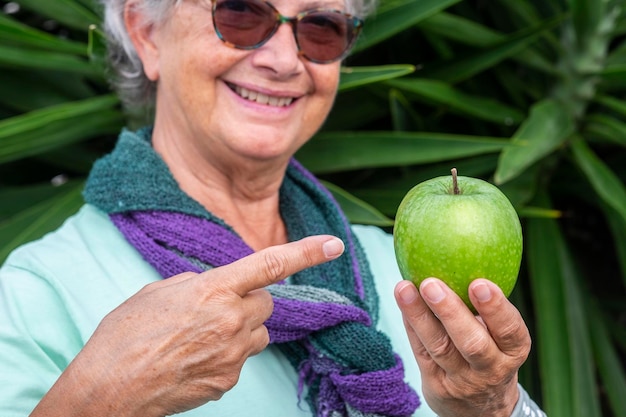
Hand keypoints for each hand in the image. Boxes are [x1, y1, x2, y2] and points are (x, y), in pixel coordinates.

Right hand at [31, 235, 344, 416]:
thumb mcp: (160, 291)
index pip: (270, 265)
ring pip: (259, 332)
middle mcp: (231, 321)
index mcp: (214, 290)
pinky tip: (195, 358)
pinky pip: (242, 359)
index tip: (334, 244)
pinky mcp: (229, 381)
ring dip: (241, 328)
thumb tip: (220, 287)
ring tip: (201, 336)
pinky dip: (227, 355)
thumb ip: (201, 284)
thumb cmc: (125, 335)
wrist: (109, 388)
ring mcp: (233, 355)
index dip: (306, 253)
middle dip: (250, 301)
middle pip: (267, 302)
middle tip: (217, 308)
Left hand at [394, 278, 530, 416]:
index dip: (496, 308)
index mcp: (513, 350)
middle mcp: (491, 368)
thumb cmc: (490, 352)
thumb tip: (459, 252)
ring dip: (419, 316)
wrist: (482, 408)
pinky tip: (403, 301)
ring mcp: (462, 380)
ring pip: (439, 347)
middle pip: (472, 343)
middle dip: (450, 312)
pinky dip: (411, 324)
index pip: (510, 331)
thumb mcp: (500, 336)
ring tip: (404, 288)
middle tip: (431, 284)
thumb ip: (485, 306)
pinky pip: (421, 351)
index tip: (479, 282)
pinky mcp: (436, 385)